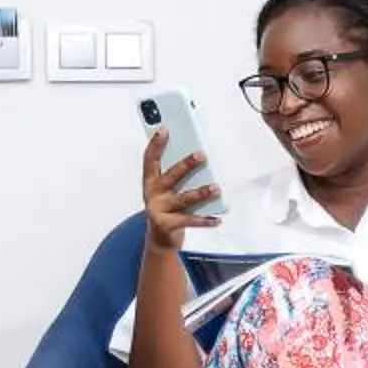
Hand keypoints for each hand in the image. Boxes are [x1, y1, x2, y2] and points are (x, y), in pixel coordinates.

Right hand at [141, 127, 222, 252]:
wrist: (159, 239)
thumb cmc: (166, 207)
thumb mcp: (165, 189)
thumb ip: (175, 174)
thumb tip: (196, 157)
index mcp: (150, 182)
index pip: (150, 159)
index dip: (156, 144)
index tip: (164, 129)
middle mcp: (152, 194)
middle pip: (171, 176)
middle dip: (186, 165)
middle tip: (202, 155)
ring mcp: (159, 210)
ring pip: (184, 199)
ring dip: (201, 193)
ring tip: (216, 187)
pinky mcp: (168, 225)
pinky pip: (190, 221)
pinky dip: (205, 220)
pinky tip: (217, 218)